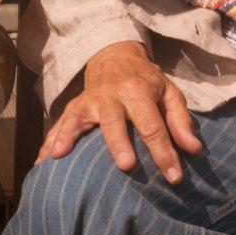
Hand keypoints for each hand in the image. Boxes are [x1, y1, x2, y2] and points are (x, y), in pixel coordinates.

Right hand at [37, 40, 201, 182]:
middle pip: (113, 121)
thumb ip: (181, 121)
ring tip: (59, 158)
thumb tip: (194, 149)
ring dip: (68, 138)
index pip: (152, 124)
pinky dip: (49, 142)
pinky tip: (41, 161)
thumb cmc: (146, 81)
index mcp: (137, 91)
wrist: (114, 57)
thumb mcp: (169, 93)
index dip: (164, 152)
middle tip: (126, 166)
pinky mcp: (73, 108)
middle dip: (119, 144)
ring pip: (77, 120)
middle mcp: (109, 95)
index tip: (174, 177)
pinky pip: (58, 125)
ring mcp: (87, 101)